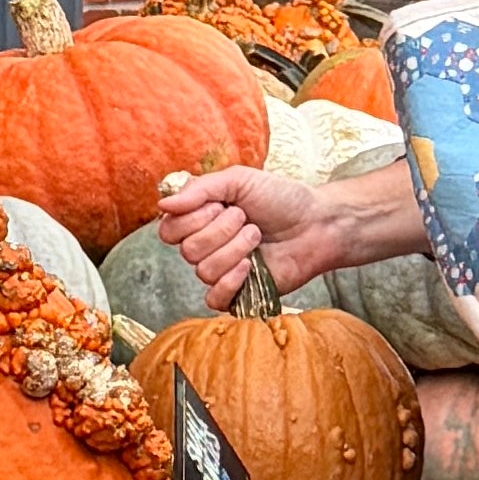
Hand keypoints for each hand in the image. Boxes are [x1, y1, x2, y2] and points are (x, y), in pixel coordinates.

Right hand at [158, 162, 345, 303]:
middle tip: (245, 219)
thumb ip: (199, 189)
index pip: (169, 228)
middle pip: (187, 250)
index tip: (221, 204)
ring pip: (203, 271)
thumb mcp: (238, 180)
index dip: (193, 218)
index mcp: (199, 219)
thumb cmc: (281, 198)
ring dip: (235, 249)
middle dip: (221, 231)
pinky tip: (250, 267)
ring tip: (257, 236)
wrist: (316, 223)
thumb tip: (162, 204)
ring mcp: (220, 270)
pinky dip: (230, 282)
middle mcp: (205, 246)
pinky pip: (214, 299)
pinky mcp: (238, 293)